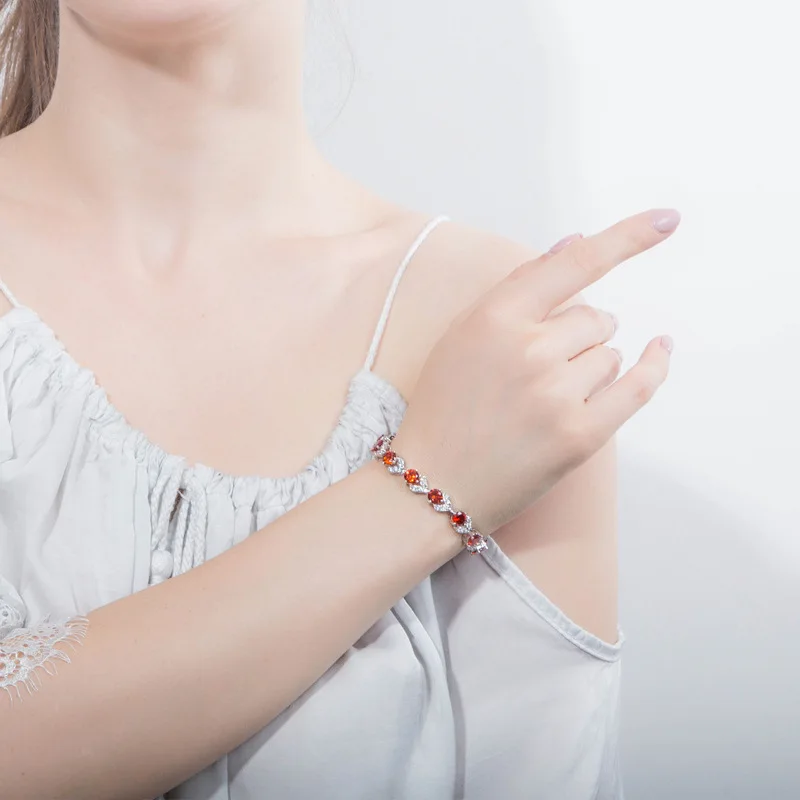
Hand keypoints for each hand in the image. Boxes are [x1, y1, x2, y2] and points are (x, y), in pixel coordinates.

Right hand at [393, 208, 678, 533]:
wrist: (432, 484)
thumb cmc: (444, 407)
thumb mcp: (462, 337)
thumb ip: (518, 288)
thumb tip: (573, 243)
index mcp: (493, 319)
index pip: (573, 266)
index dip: (626, 237)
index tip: (668, 218)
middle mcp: (528, 351)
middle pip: (595, 318)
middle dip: (579, 335)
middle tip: (540, 368)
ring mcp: (555, 395)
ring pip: (609, 354)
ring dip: (589, 368)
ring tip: (545, 399)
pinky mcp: (579, 436)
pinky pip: (637, 386)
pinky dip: (653, 366)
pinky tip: (660, 349)